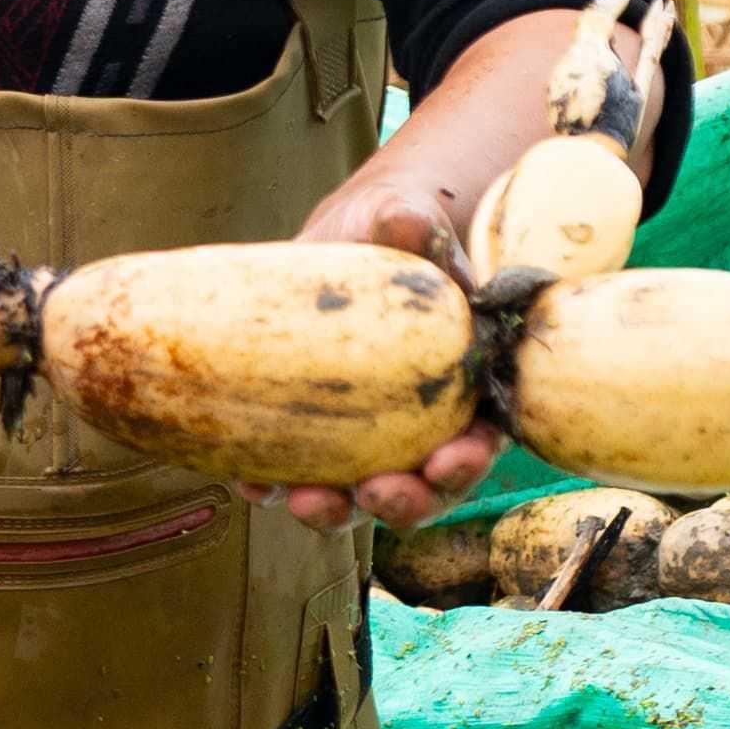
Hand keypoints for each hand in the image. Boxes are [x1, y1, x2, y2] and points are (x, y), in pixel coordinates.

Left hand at [267, 158, 502, 534]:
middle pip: (422, 487)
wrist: (337, 237)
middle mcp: (418, 426)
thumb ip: (416, 224)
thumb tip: (409, 222)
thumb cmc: (387, 229)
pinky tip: (252, 483)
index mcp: (464, 386)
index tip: (449, 461)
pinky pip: (292, 471)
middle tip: (378, 494)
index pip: (477, 440)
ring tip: (305, 503)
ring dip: (334, 509)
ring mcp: (362, 436)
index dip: (467, 461)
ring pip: (355, 495)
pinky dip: (273, 485)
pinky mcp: (308, 430)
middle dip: (404, 502)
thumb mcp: (406, 219)